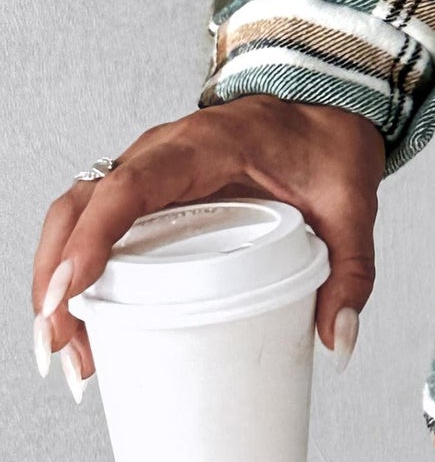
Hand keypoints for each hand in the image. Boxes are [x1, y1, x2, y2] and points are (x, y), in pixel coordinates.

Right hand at [31, 99, 386, 385]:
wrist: (328, 107)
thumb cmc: (329, 146)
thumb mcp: (352, 205)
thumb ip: (352, 270)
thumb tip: (338, 339)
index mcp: (204, 145)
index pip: (129, 186)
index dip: (92, 238)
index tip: (71, 291)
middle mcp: (161, 152)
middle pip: (80, 207)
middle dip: (56, 278)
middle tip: (62, 348)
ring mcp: (149, 169)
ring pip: (76, 216)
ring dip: (57, 281)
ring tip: (70, 353)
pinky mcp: (150, 191)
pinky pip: (95, 222)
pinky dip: (75, 270)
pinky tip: (83, 325)